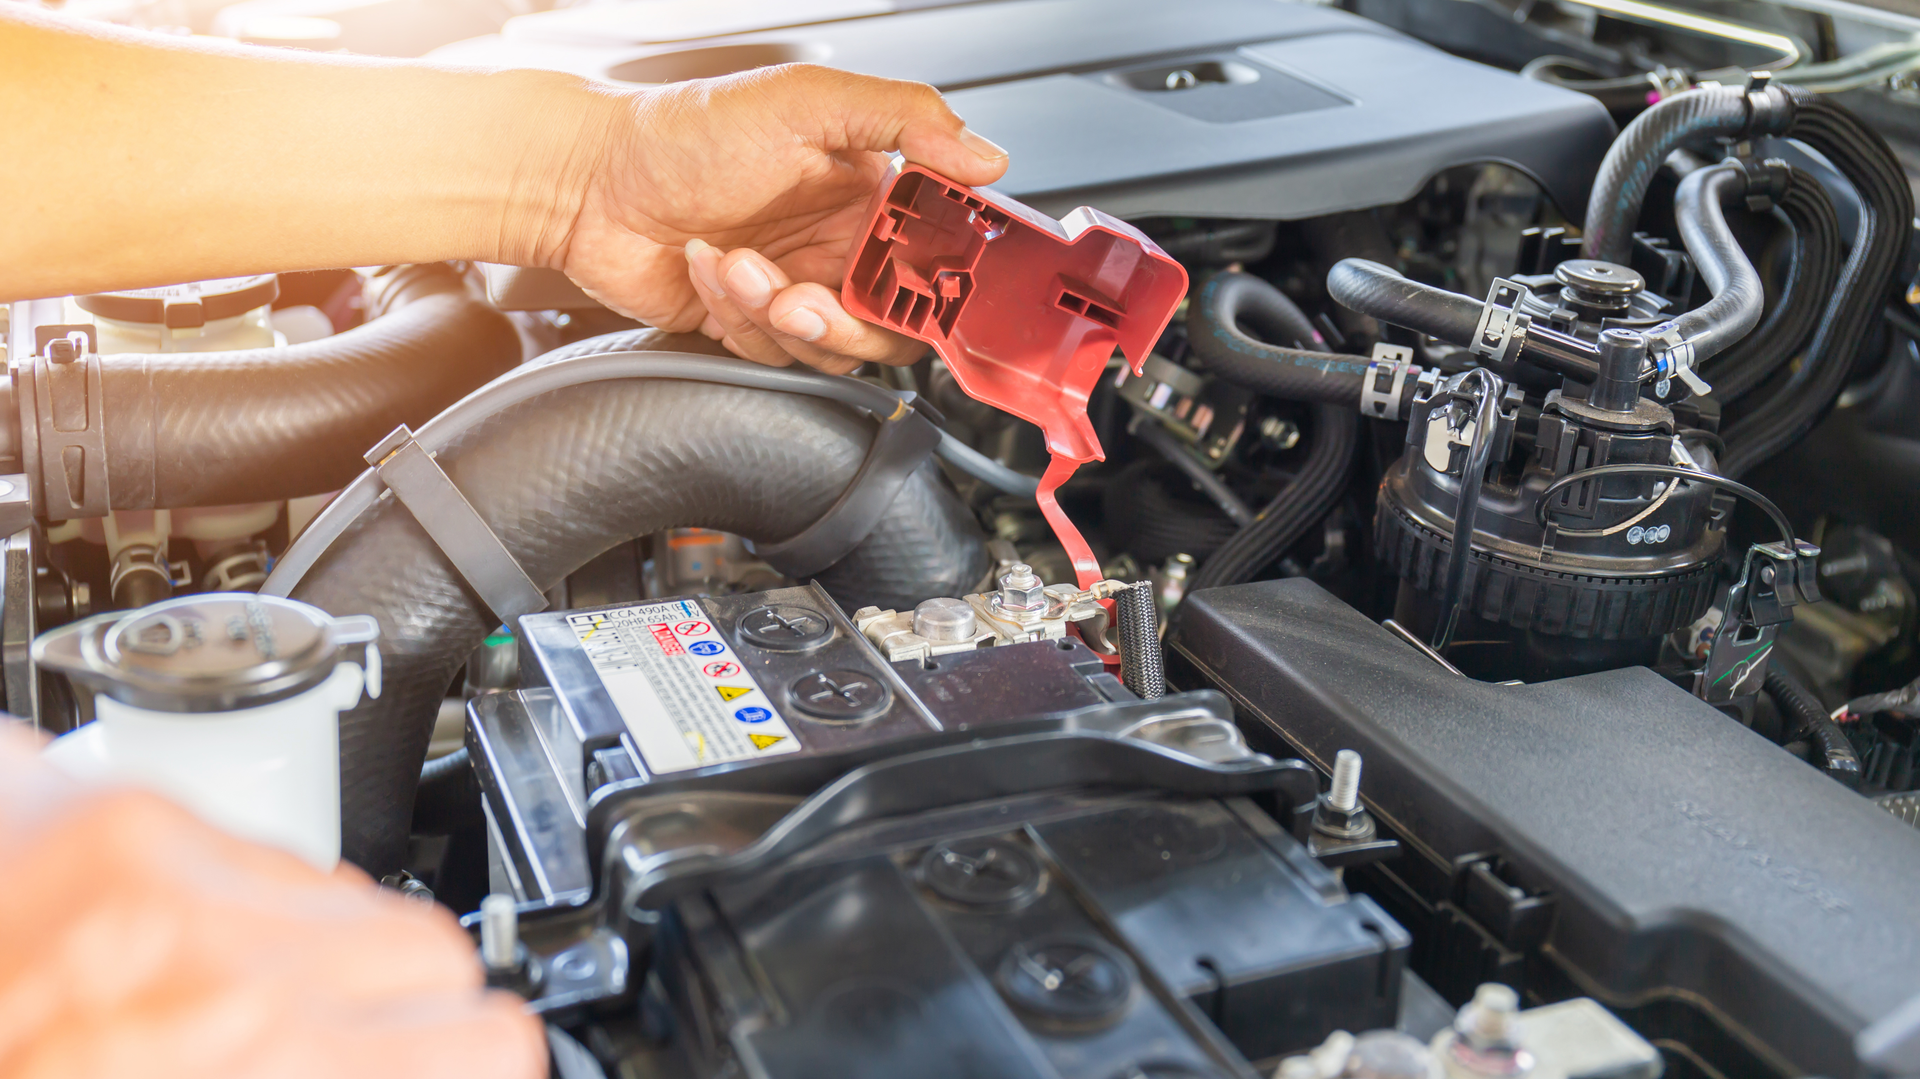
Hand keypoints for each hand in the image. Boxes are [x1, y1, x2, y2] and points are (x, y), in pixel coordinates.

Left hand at [0, 727, 542, 1078]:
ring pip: (362, 898)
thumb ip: (279, 1072)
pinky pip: (271, 863)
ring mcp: (177, 888)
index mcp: (244, 1062)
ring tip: (254, 1014)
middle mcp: (225, 975)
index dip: (475, 1067)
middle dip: (414, 1023)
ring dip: (338, 961)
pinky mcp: (128, 823)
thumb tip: (354, 1056)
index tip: (447, 1075)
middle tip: (345, 1058)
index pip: (481, 1047)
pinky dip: (258, 910)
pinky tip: (182, 960)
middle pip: (440, 965)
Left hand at [557, 64, 1008, 373]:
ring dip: (776, 316)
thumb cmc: (685, 131)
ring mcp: (798, 288)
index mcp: (869, 194)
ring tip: (733, 266)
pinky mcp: (752, 324)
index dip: (930, 286)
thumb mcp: (805, 101)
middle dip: (841, 319)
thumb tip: (986, 154)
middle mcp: (841, 245)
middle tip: (796, 295)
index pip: (937, 260)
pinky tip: (707, 270)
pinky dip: (735, 319)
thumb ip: (904, 118)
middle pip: (891, 326)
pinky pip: (773, 355)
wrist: (590, 182)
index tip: (906, 290)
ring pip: (831, 349)